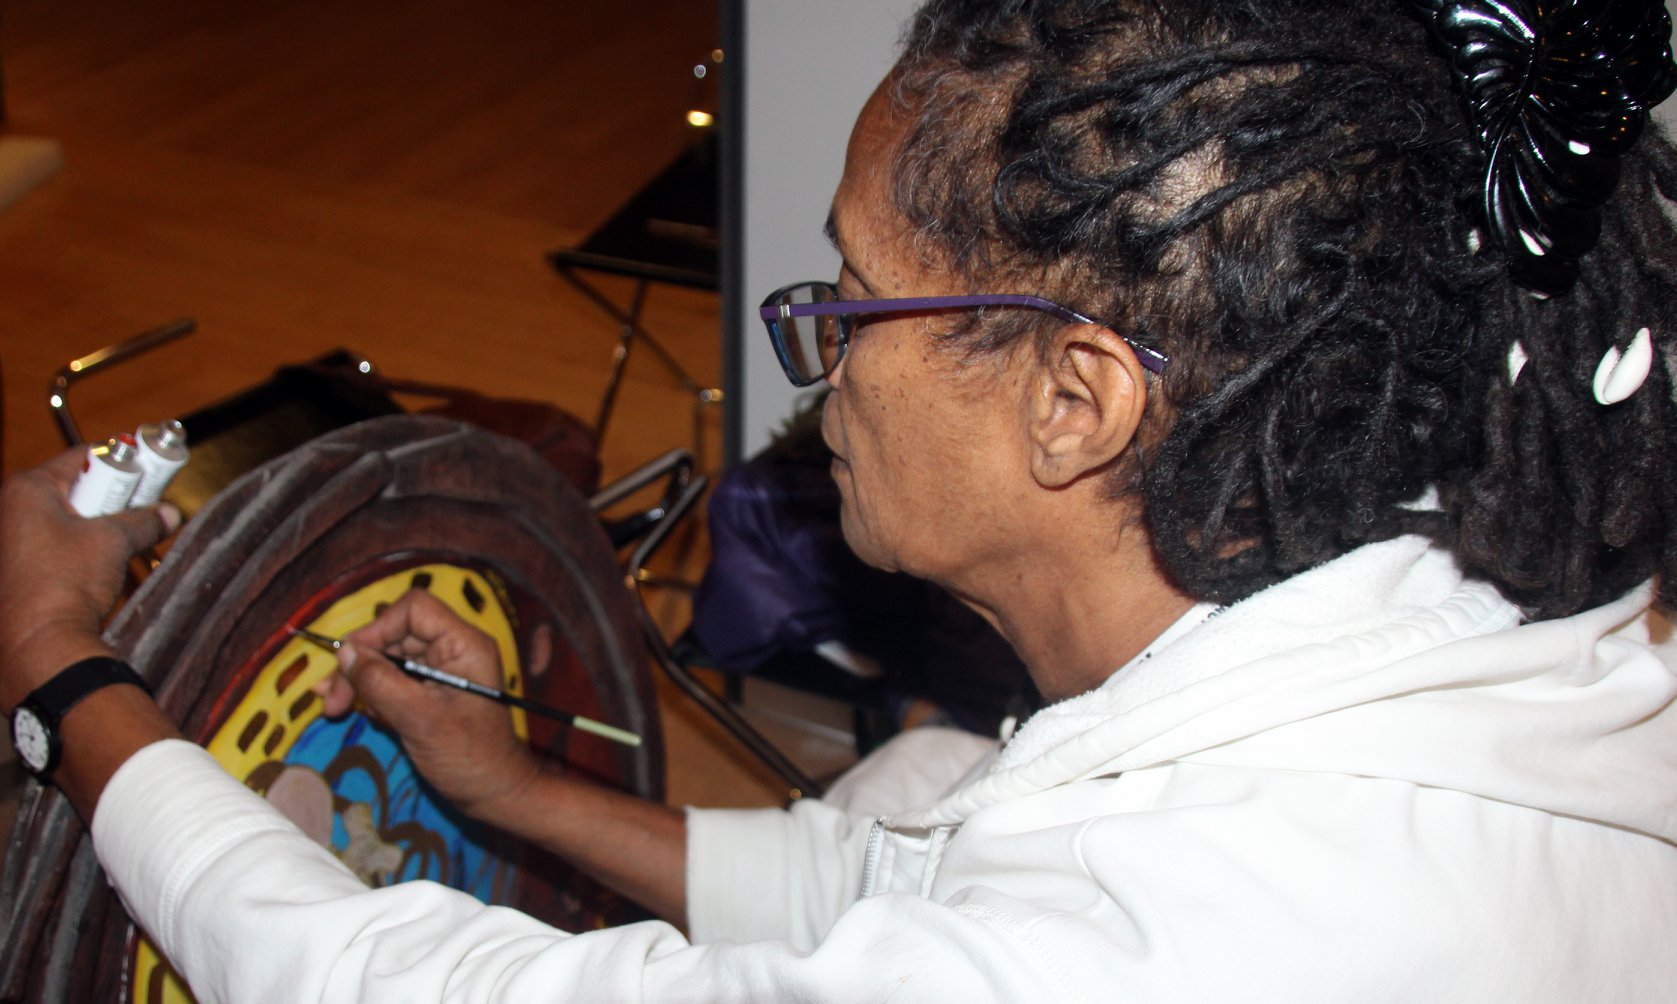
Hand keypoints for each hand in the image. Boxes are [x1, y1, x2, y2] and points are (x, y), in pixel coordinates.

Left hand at [0, 449, 179, 710]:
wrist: (39, 643)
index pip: (83, 457)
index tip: (149, 468)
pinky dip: (77, 548)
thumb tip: (169, 514)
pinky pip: (51, 544)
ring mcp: (7, 540)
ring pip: (62, 518)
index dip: (122, 461)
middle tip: (140, 508)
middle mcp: (8, 509)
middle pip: (71, 487)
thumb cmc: (65, 584)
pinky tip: (100, 565)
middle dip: (110, 498)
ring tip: (123, 542)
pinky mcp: (11, 568)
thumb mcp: (114, 543)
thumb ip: (144, 521)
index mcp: (28, 489)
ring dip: (95, 526)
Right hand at [316, 589, 542, 819]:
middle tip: (332, 701)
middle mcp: (452, 651)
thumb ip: (381, 682)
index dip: (378, 629)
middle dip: (359, 663)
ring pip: (387, 659)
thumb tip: (345, 652)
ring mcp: (439, 672)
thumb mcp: (420, 719)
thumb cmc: (468, 757)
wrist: (492, 793)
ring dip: (358, 681)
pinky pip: (392, 680)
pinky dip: (372, 695)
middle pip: (393, 635)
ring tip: (335, 709)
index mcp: (463, 645)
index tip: (350, 661)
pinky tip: (361, 714)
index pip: (414, 609)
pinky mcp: (428, 694)